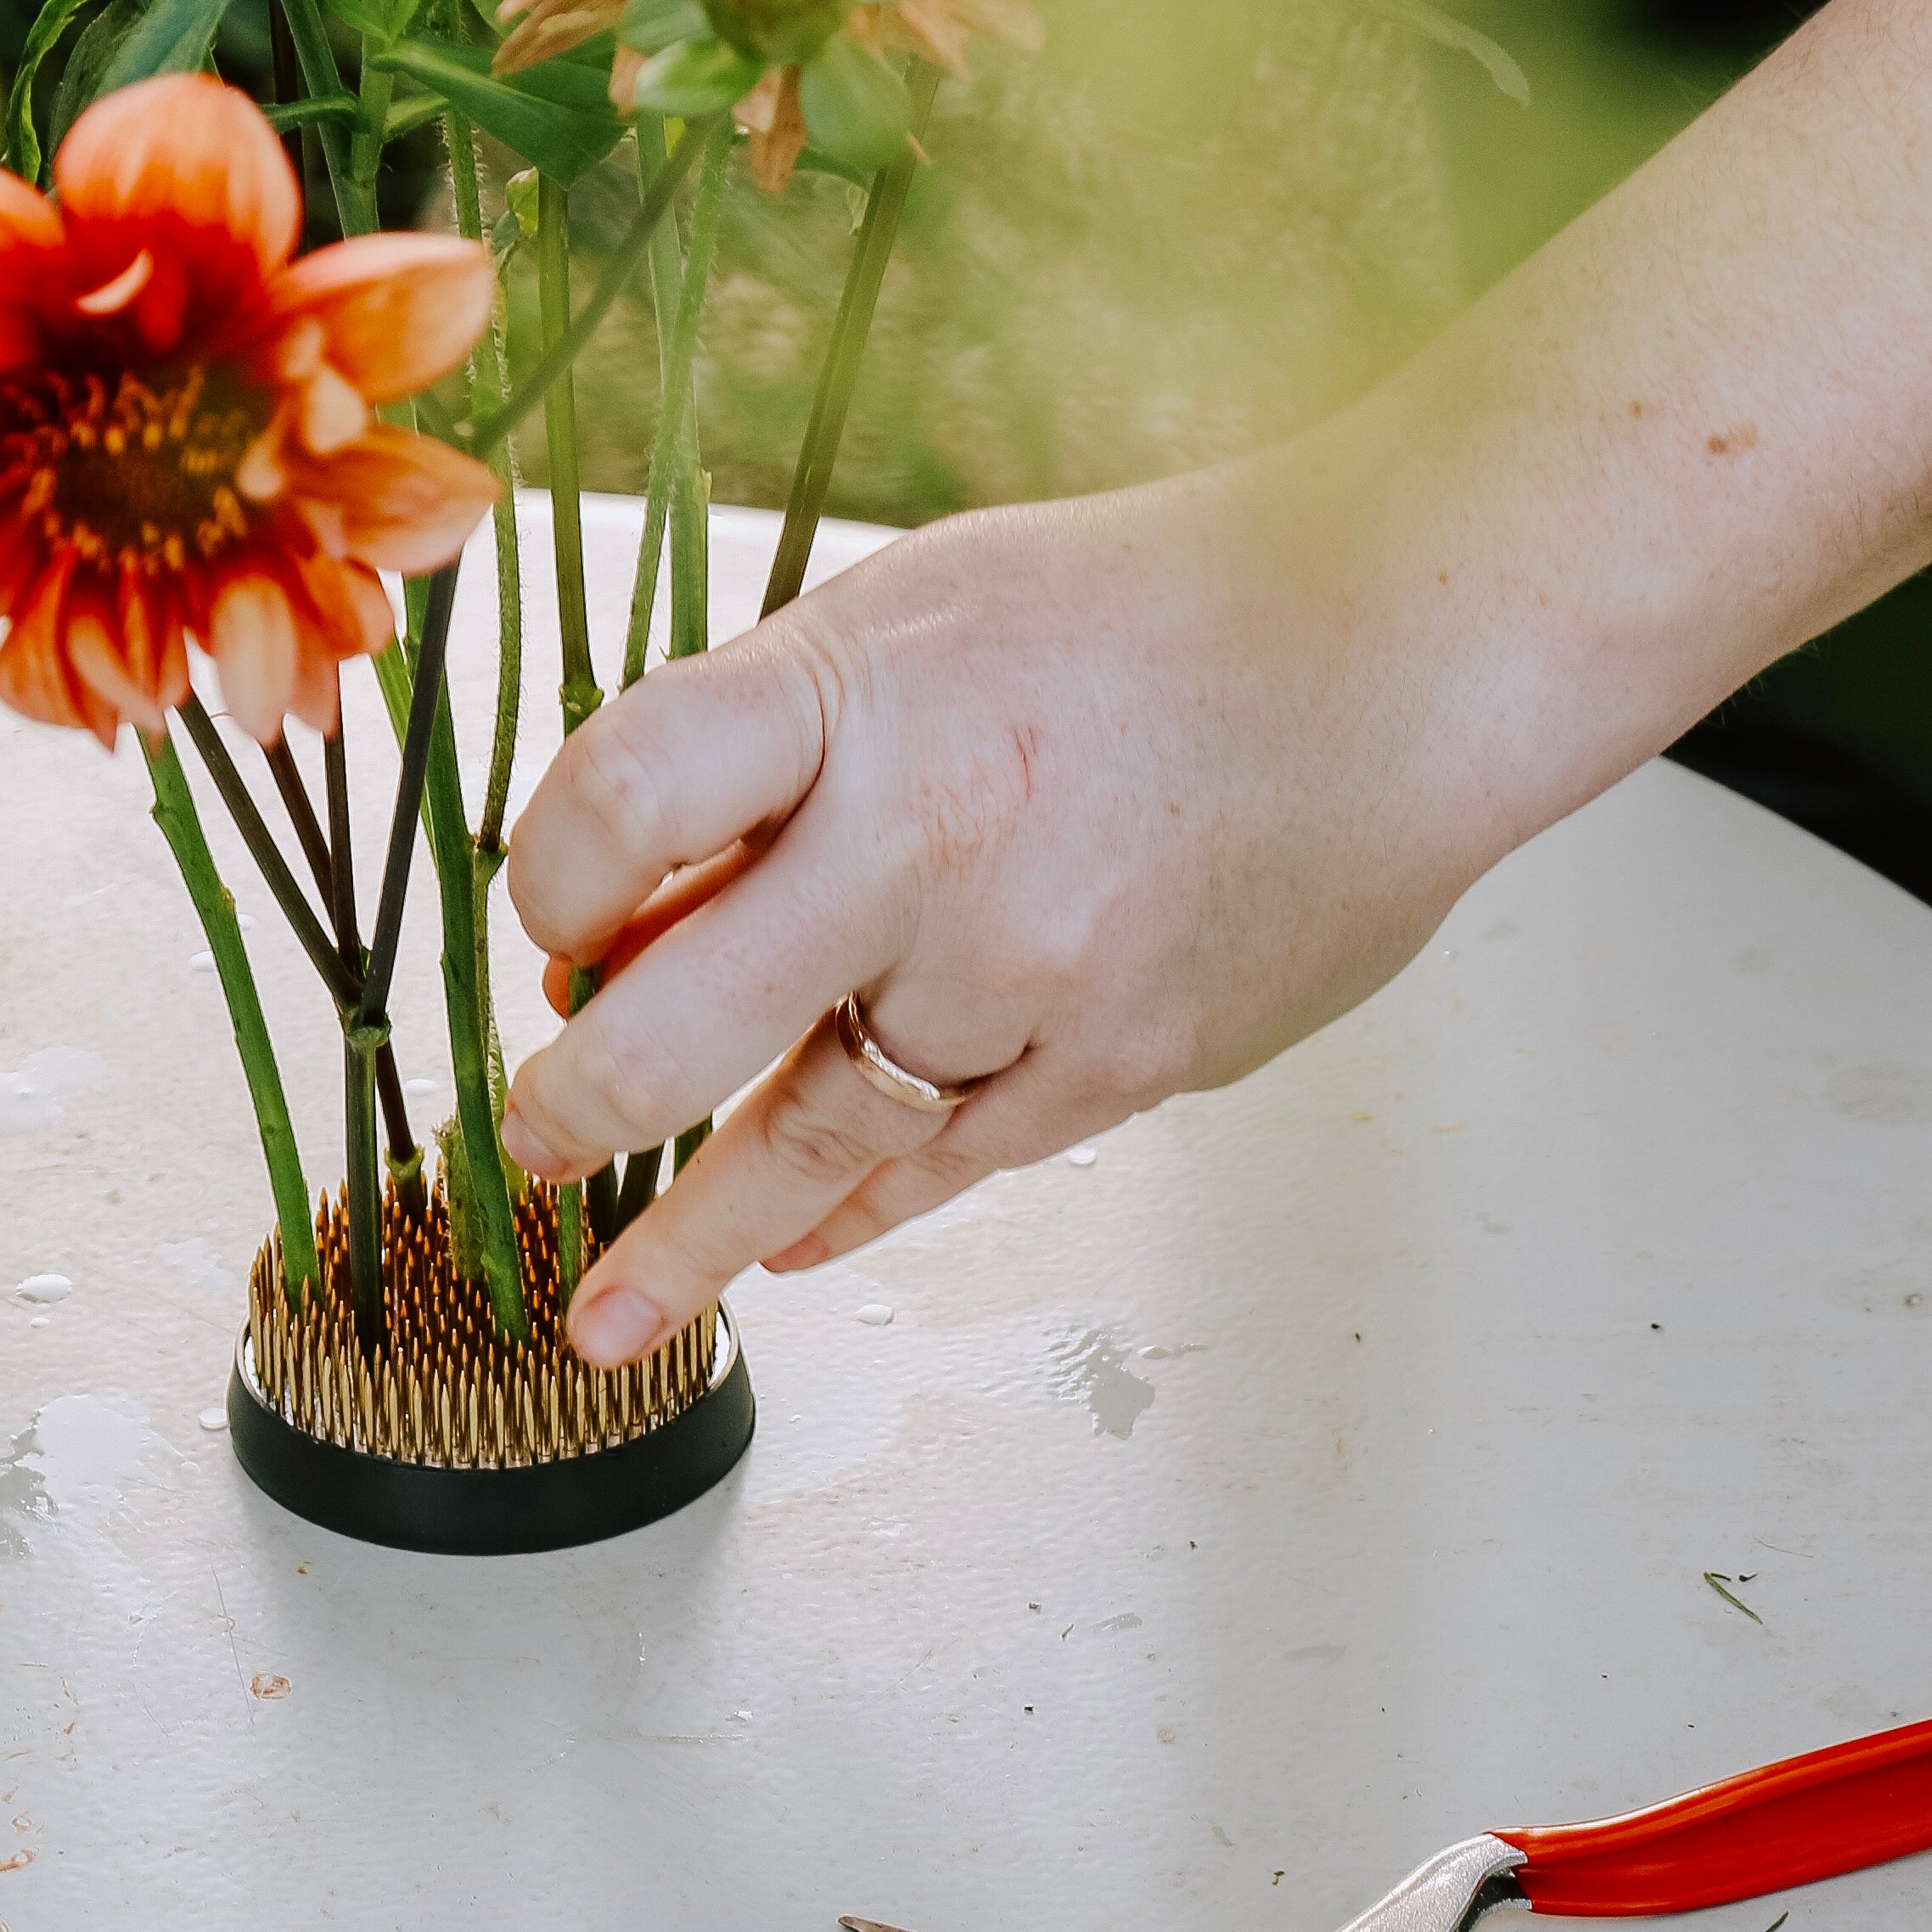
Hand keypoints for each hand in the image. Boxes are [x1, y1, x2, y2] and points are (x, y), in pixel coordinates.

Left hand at [500, 461, 1502, 1362]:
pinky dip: (857, 1211)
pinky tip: (792, 1248)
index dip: (551, 879)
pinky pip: (950, 1165)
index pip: (623, 799)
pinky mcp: (1124, 1062)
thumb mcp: (915, 614)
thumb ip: (772, 755)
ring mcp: (1034, 972)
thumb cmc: (1150, 611)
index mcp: (863, 695)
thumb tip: (637, 919)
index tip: (549, 921)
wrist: (1405, 653)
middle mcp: (936, 842)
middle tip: (526, 1150)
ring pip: (816, 1135)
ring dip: (697, 1238)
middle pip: (685, 1021)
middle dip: (578, 1108)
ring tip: (607, 1320)